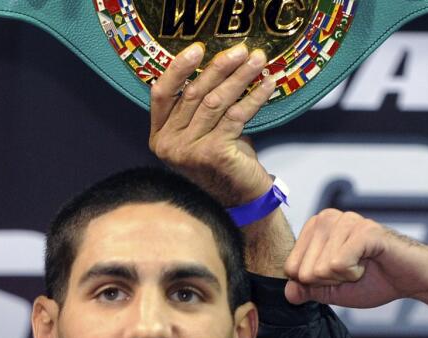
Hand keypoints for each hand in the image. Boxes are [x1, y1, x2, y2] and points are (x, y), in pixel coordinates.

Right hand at [149, 43, 274, 205]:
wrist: (241, 199)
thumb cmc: (223, 160)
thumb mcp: (202, 131)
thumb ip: (199, 106)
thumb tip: (219, 64)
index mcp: (160, 136)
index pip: (161, 94)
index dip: (178, 69)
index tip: (198, 48)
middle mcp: (168, 145)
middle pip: (193, 94)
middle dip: (219, 68)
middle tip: (241, 50)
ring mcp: (188, 151)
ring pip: (215, 102)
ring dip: (240, 78)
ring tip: (258, 61)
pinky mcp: (212, 154)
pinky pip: (235, 116)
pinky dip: (254, 98)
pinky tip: (268, 85)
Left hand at [283, 210, 427, 307]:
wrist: (412, 279)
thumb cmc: (374, 280)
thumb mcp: (332, 290)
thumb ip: (307, 290)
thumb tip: (288, 293)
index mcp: (314, 229)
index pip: (291, 269)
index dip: (316, 283)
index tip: (339, 275)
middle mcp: (326, 218)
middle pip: (304, 270)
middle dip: (329, 282)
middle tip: (353, 271)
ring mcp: (345, 220)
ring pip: (321, 268)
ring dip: (344, 277)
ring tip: (362, 266)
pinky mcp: (364, 230)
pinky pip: (339, 264)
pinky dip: (354, 274)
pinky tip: (369, 263)